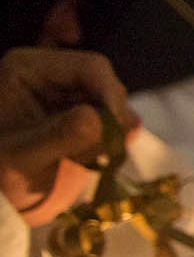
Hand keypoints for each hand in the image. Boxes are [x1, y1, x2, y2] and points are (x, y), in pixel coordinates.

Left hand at [0, 48, 136, 220]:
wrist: (3, 188)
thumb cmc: (1, 169)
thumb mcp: (24, 155)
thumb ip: (59, 135)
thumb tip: (97, 118)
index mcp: (27, 68)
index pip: (90, 67)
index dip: (111, 94)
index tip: (119, 129)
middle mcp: (48, 70)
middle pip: (105, 81)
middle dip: (112, 115)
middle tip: (107, 150)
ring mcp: (65, 88)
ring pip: (112, 99)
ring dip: (112, 128)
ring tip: (88, 157)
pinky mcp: (79, 106)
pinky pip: (112, 113)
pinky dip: (113, 134)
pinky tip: (96, 153)